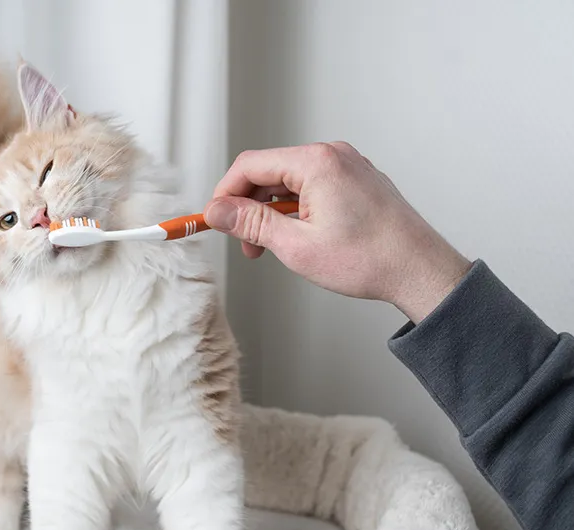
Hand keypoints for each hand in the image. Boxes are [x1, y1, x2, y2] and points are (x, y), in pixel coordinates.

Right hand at [204, 142, 470, 322]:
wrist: (420, 270)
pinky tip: (298, 237)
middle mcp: (333, 155)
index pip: (250, 165)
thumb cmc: (369, 259)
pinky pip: (312, 186)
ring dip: (271, 212)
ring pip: (289, 181)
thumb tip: (218, 211)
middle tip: (245, 243)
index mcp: (316, 163)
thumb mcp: (296, 246)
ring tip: (272, 247)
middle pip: (269, 171)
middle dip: (249, 207)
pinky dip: (295, 209)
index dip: (225, 194)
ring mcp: (348, 166)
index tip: (214, 219)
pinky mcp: (356, 181)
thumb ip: (251, 223)